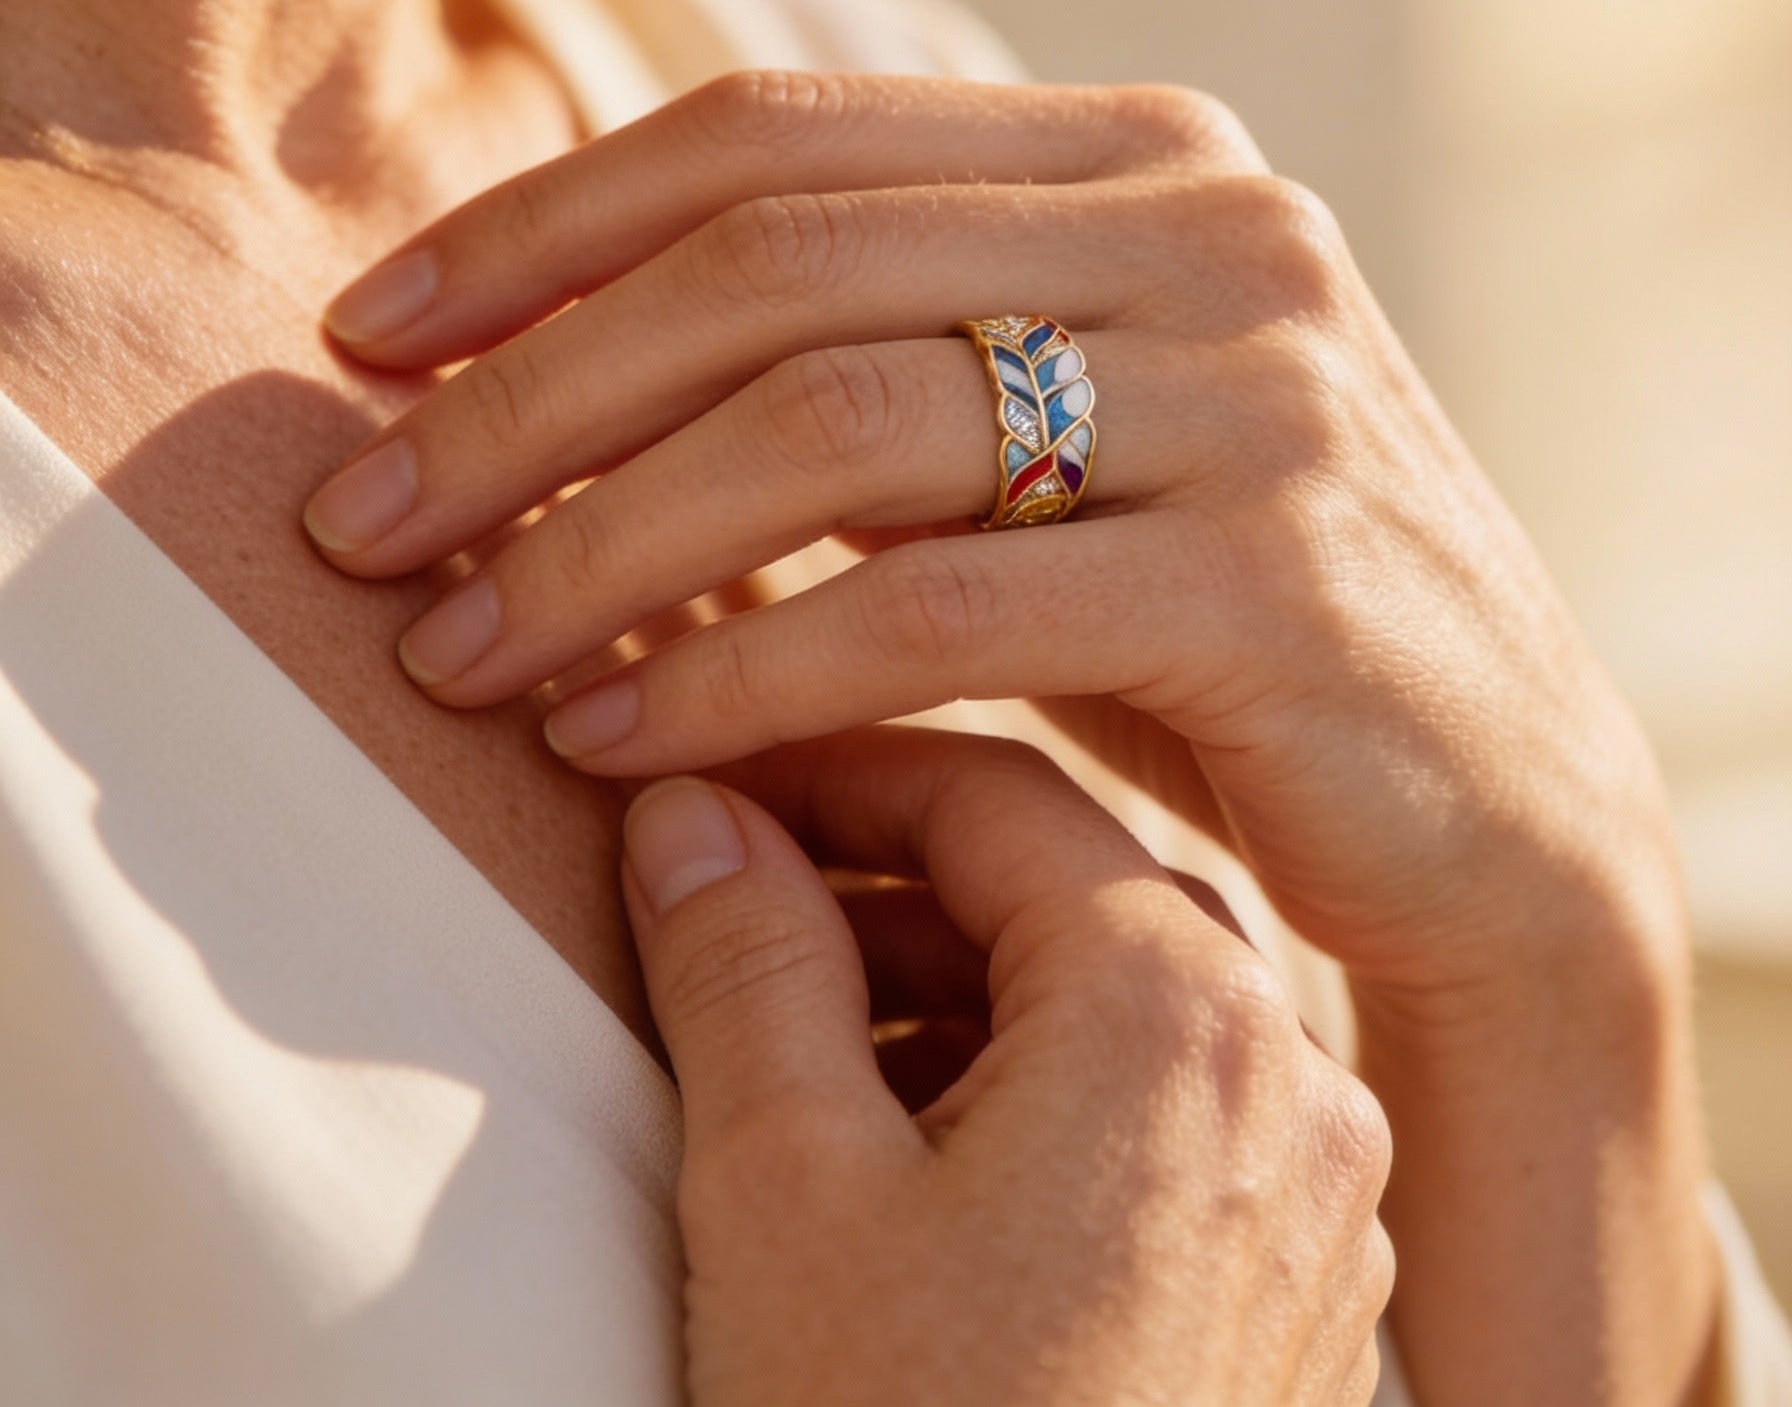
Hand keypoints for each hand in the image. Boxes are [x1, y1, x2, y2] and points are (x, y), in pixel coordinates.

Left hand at [305, 69, 1717, 1401]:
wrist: (1493, 806)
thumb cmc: (1207, 611)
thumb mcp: (1054, 425)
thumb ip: (868, 338)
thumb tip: (532, 344)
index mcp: (1137, 147)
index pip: (774, 131)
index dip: (542, 225)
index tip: (364, 336)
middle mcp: (1211, 225)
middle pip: (777, 265)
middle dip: (528, 397)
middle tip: (360, 520)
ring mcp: (1259, 391)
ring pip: (836, 425)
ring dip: (601, 546)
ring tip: (456, 652)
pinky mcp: (1279, 578)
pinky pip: (938, 609)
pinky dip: (747, 676)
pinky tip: (623, 747)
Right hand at [618, 725, 1391, 1406]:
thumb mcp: (780, 1185)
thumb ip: (740, 959)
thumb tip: (693, 811)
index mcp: (1180, 1012)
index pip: (989, 795)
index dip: (830, 770)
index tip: (711, 782)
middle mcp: (1288, 1081)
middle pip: (1064, 891)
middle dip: (888, 881)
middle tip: (736, 897)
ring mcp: (1313, 1198)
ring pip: (1115, 1002)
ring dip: (955, 986)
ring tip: (801, 1028)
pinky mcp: (1297, 1293)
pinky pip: (1163, 1118)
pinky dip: (1035, 1090)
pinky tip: (912, 1152)